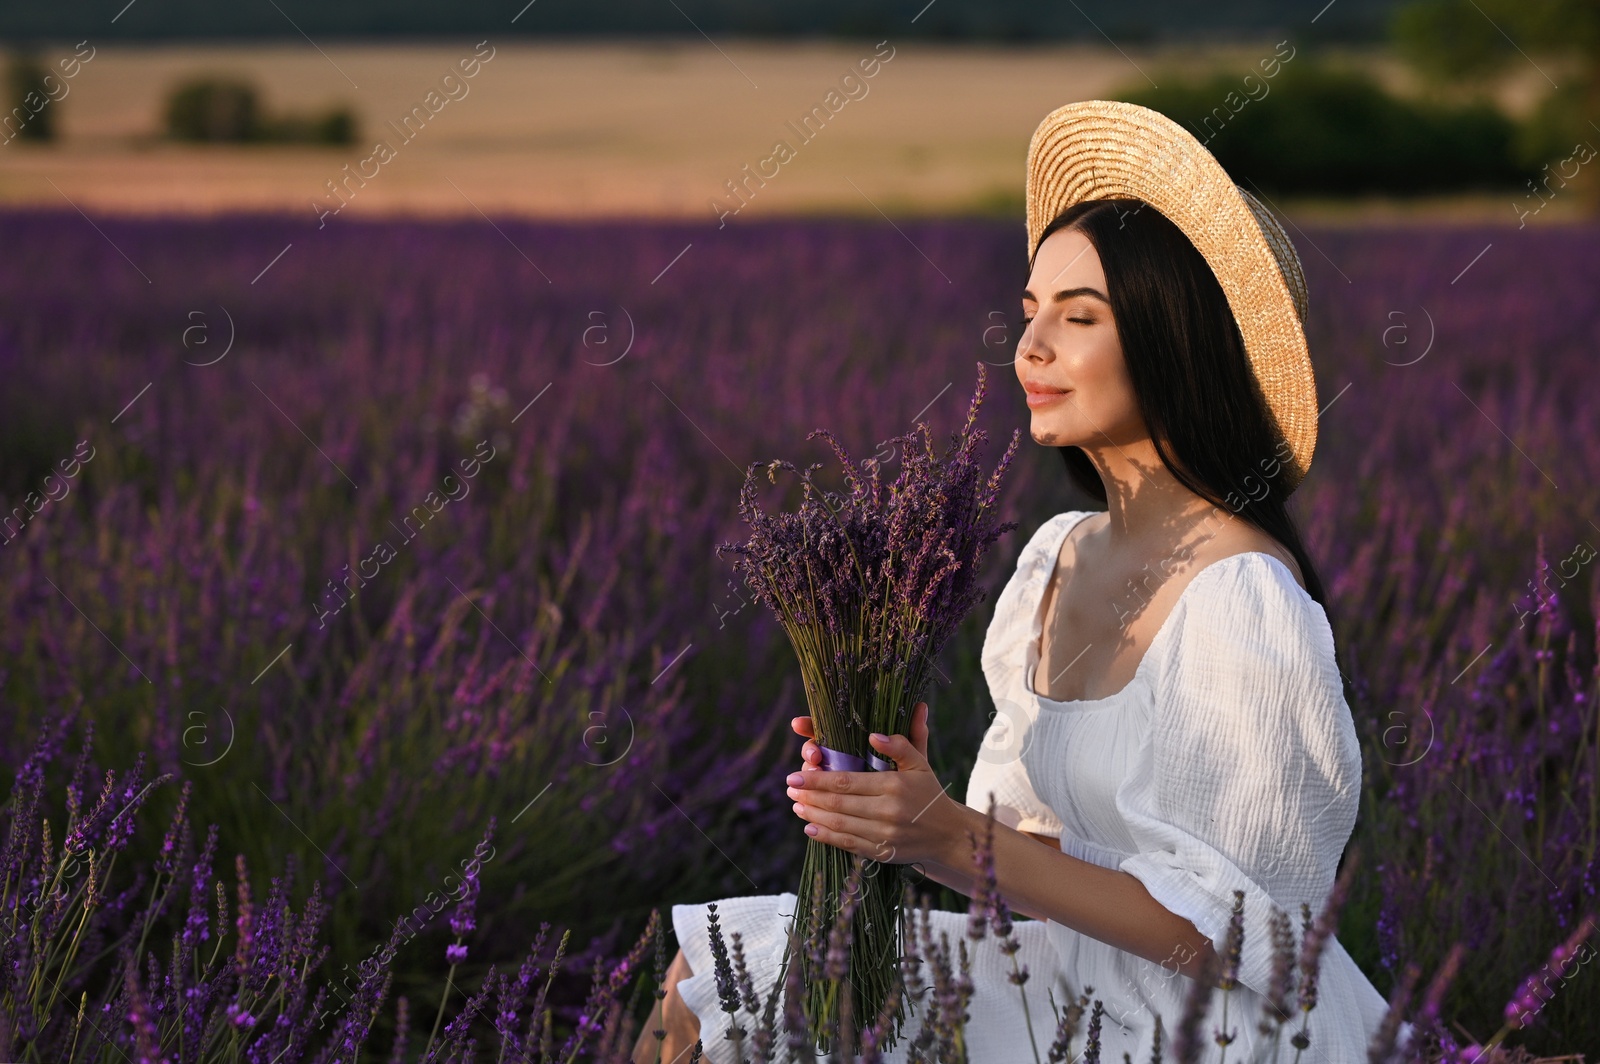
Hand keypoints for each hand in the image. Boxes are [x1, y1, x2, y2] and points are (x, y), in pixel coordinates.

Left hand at [785, 702, 962, 868]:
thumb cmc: (930, 794)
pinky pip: (848, 844)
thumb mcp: (920, 764)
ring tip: (796, 806)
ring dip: (813, 815)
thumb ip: (900, 745)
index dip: (817, 779)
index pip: (846, 782)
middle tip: (789, 789)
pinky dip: (826, 837)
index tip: (795, 776)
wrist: (949, 835)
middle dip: (809, 796)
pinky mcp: (882, 852)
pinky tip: (810, 828)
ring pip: (839, 824)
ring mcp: (884, 835)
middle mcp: (887, 811)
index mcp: (893, 785)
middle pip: (837, 803)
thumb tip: (874, 735)